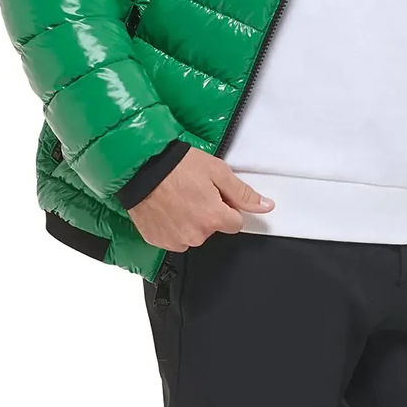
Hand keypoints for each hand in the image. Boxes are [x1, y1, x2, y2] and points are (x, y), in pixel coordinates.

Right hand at [127, 146, 274, 250]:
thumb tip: (266, 206)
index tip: (215, 195)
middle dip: (208, 213)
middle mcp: (195, 235)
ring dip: (189, 220)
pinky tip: (167, 207)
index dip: (228, 207)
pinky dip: (172, 225)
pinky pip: (174, 237)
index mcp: (213, 218)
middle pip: (213, 228)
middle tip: (194, 192)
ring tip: (178, 198)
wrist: (141, 167)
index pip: (235, 223)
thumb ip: (243, 193)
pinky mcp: (158, 240)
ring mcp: (175, 240)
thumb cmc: (177, 166)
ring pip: (193, 234)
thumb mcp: (217, 172)